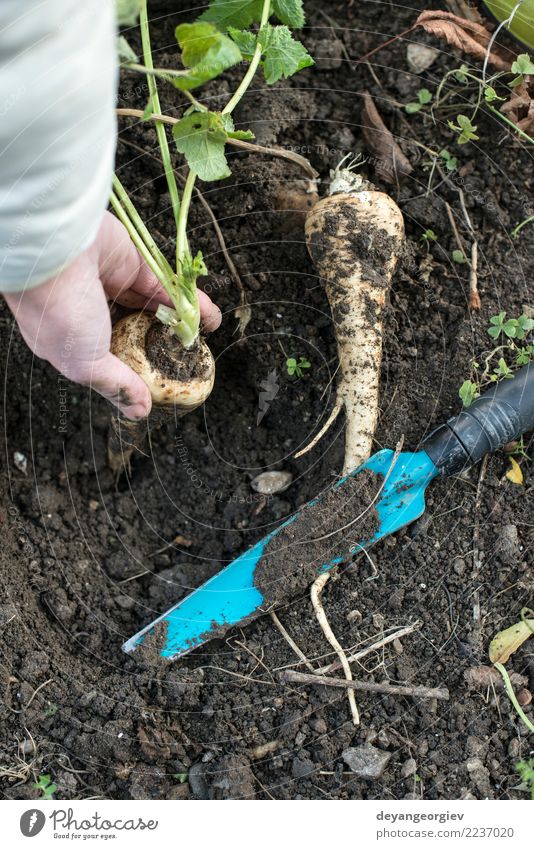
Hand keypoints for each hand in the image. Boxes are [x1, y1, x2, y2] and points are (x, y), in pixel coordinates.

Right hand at [3, 211, 221, 418]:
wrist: (55, 251)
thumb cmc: (60, 313)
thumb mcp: (85, 364)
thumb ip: (117, 385)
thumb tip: (140, 411)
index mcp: (71, 339)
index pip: (108, 359)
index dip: (134, 371)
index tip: (159, 383)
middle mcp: (91, 310)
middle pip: (136, 332)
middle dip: (161, 345)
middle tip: (186, 360)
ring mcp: (112, 284)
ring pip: (154, 308)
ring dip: (180, 323)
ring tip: (203, 341)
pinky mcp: (133, 262)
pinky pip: (166, 286)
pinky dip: (190, 301)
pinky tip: (210, 318)